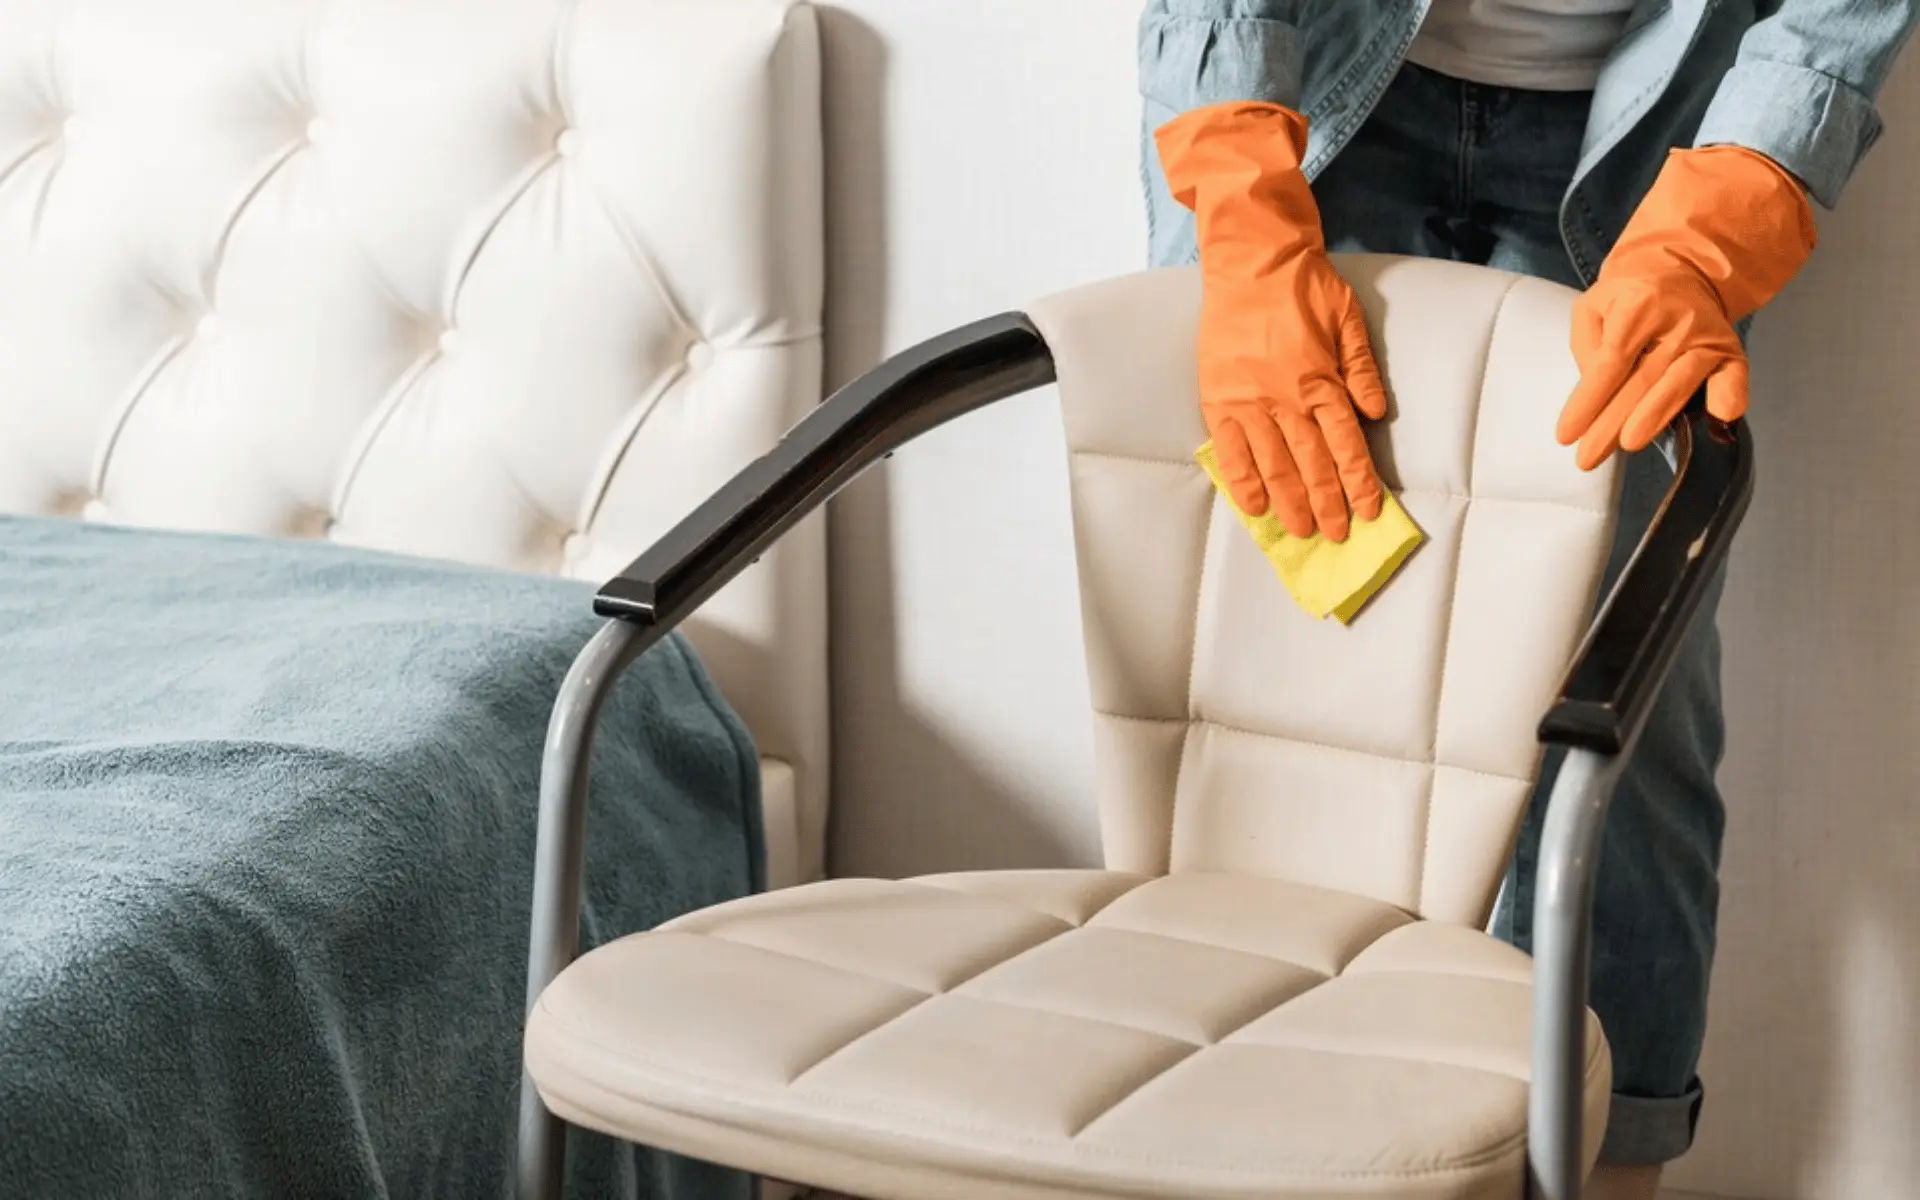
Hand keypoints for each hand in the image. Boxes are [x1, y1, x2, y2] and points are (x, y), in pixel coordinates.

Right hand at [1157, 102, 1388, 542]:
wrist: (1251, 261)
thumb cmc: (1305, 287)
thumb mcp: (1349, 319)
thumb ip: (1363, 368)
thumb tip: (1376, 413)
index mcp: (1321, 379)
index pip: (1345, 444)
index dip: (1359, 481)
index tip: (1369, 510)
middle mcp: (1286, 398)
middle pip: (1312, 464)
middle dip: (1327, 504)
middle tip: (1336, 534)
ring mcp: (1249, 402)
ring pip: (1274, 465)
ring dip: (1289, 503)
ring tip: (1301, 531)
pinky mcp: (1220, 399)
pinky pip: (1231, 451)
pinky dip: (1242, 481)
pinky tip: (1254, 508)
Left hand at [1559, 145, 1815, 469]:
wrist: (1679, 270)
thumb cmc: (1627, 297)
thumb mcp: (1593, 307)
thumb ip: (1586, 345)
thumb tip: (1593, 387)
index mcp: (1638, 305)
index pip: (1609, 363)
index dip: (1587, 402)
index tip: (1566, 435)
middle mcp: (1676, 320)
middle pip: (1641, 380)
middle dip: (1611, 423)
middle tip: (1587, 457)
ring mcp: (1706, 335)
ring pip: (1679, 382)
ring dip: (1656, 416)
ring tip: (1630, 443)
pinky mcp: (1729, 349)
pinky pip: (1733, 376)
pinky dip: (1730, 396)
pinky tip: (1720, 417)